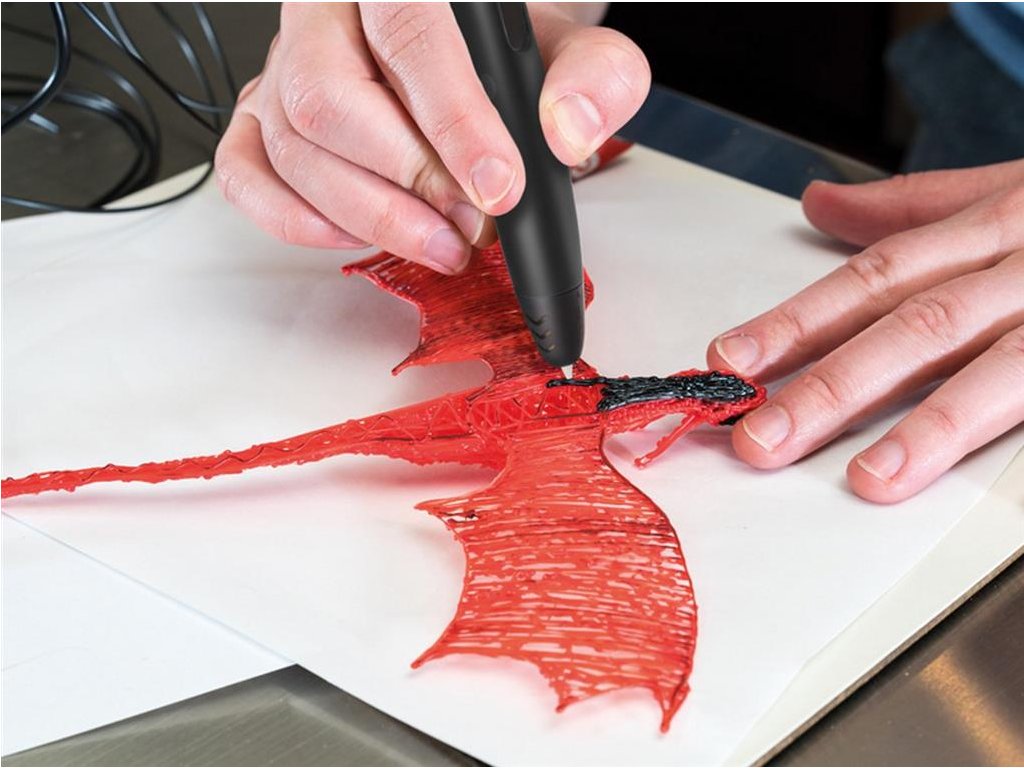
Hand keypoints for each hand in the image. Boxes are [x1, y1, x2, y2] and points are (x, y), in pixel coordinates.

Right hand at [214, 2, 648, 272]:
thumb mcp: (567, 45)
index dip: (453, 122)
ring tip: (441, 244)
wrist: (467, 43)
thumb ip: (592, 76)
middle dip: (407, 185)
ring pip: (290, 146)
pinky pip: (245, 174)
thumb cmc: (501, 47)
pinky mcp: (263, 117)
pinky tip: (359, 236)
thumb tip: (568, 132)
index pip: (408, 34)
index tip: (497, 188)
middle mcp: (324, 14)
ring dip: (370, 218)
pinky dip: (297, 221)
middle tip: (470, 228)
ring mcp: (283, 66)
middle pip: (327, 100)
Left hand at [707, 160, 1023, 502]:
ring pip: (1000, 369)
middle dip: (834, 385)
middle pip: (917, 328)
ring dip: (930, 428)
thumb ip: (914, 206)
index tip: (732, 363)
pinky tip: (967, 484)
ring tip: (868, 479)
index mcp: (996, 226)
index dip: (797, 321)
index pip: (875, 279)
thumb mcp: (1011, 188)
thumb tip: (819, 205)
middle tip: (762, 437)